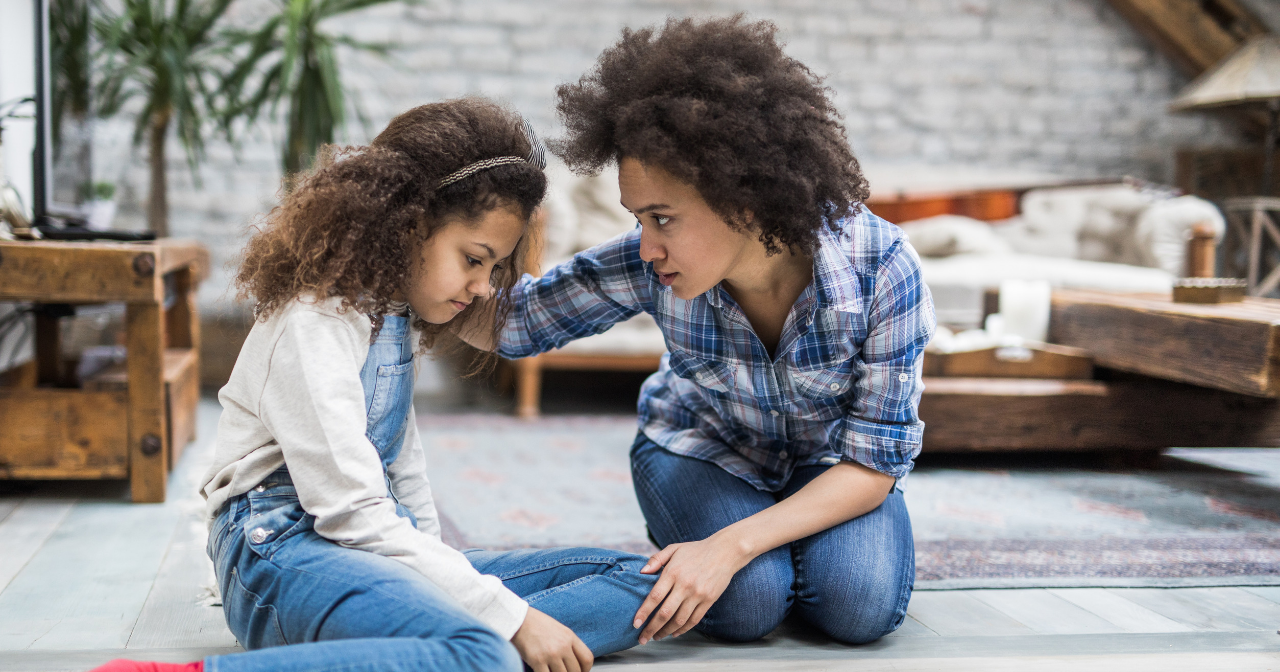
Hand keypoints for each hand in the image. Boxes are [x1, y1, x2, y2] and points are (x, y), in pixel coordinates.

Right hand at [512, 606, 592, 671]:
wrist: (518, 619)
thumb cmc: (535, 624)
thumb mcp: (559, 629)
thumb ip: (568, 644)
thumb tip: (573, 661)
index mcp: (569, 636)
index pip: (587, 658)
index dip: (585, 670)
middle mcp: (563, 645)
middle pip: (576, 670)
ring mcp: (551, 654)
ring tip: (552, 670)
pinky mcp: (538, 661)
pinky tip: (542, 671)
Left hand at [632, 535, 751, 643]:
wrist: (724, 551)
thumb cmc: (696, 550)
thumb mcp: (674, 549)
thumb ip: (656, 559)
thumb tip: (642, 572)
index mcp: (673, 572)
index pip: (654, 597)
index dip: (643, 612)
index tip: (635, 624)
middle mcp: (685, 585)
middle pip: (665, 613)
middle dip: (651, 629)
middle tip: (642, 639)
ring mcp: (698, 594)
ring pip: (679, 620)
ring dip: (666, 631)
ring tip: (657, 637)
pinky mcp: (709, 600)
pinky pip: (694, 620)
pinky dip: (683, 629)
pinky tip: (674, 633)